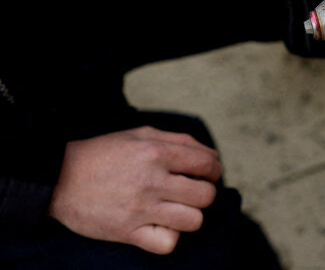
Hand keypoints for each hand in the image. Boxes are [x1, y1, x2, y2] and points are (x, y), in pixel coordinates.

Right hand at [49, 126, 221, 254]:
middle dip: (204, 193)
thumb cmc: (103, 154)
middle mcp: (151, 180)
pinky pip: (168, 243)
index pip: (207, 164)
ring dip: (189, 216)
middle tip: (191, 192)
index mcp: (156, 152)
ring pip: (194, 220)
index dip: (213, 170)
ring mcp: (140, 209)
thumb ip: (179, 140)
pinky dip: (169, 237)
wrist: (58, 180)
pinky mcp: (128, 232)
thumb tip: (212, 156)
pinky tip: (160, 226)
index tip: (205, 174)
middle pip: (206, 195)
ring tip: (176, 209)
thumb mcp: (140, 134)